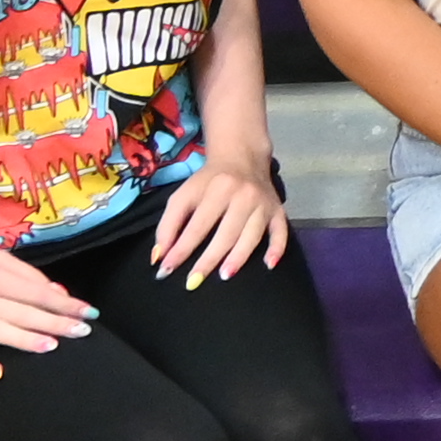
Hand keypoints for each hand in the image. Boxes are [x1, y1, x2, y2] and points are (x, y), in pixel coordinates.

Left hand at [150, 147, 289, 285]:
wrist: (242, 158)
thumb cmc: (208, 182)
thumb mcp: (183, 195)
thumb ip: (168, 224)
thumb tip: (160, 257)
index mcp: (217, 189)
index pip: (197, 226)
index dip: (181, 250)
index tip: (166, 271)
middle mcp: (244, 196)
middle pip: (226, 234)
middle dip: (209, 260)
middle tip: (193, 282)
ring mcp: (263, 204)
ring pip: (252, 235)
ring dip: (239, 257)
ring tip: (225, 275)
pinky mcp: (278, 210)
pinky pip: (281, 231)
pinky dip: (277, 249)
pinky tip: (269, 265)